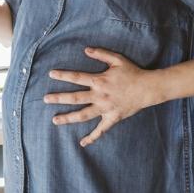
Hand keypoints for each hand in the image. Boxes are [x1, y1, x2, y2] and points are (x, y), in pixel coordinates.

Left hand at [44, 47, 161, 146]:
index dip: (63, 75)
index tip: (50, 74)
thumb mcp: (117, 59)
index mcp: (99, 81)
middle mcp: (100, 96)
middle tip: (45, 99)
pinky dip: (92, 137)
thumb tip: (86, 49)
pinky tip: (82, 142)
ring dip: (68, 118)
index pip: (76, 78)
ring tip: (55, 120)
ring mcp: (105, 109)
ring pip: (83, 115)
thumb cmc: (132, 72)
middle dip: (59, 98)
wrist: (148, 88)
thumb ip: (101, 54)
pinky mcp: (112, 118)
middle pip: (75, 98)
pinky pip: (101, 130)